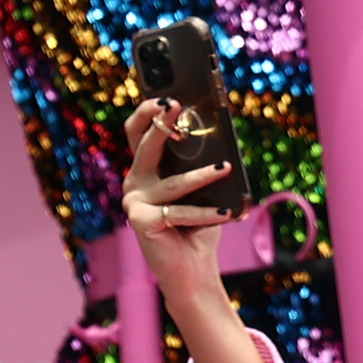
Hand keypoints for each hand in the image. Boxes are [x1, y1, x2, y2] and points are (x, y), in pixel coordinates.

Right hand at [123, 97, 237, 272]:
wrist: (193, 265)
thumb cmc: (201, 222)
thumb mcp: (206, 188)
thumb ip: (205, 164)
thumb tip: (222, 141)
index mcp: (147, 168)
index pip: (139, 132)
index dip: (148, 112)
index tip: (167, 97)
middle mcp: (136, 181)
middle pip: (144, 146)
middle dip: (161, 124)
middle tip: (177, 106)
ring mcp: (135, 202)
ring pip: (173, 183)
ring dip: (202, 176)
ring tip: (225, 167)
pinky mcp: (142, 222)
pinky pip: (180, 212)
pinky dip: (206, 213)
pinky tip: (227, 212)